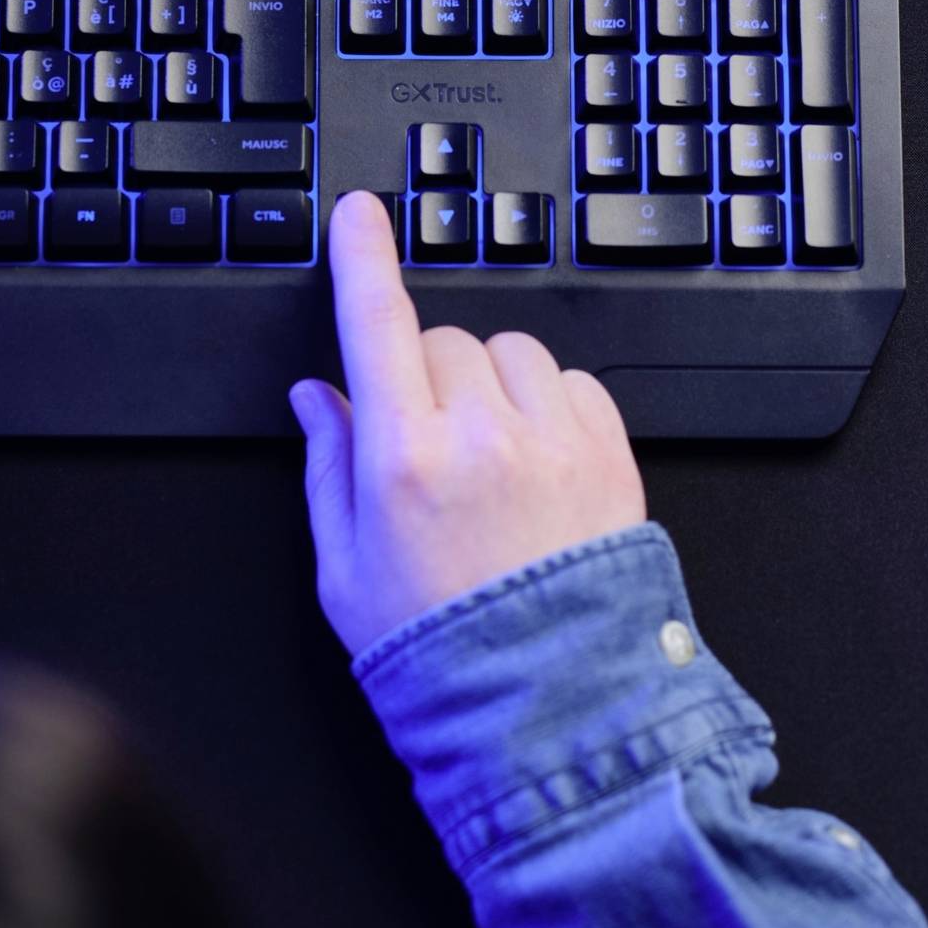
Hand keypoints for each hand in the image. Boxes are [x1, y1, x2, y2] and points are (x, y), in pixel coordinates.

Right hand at [290, 190, 647, 655]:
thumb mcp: (342, 571)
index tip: (359, 214)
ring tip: (486, 459)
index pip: (376, 324)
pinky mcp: (610, 457)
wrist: (548, 712)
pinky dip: (548, 405)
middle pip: (440, 339)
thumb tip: (316, 396)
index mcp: (403, 462)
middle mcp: (480, 440)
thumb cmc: (438, 655)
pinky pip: (572, 382)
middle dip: (422, 373)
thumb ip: (326, 469)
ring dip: (490, 383)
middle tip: (423, 445)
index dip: (362, 258)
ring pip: (510, 351)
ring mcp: (552, 445)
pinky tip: (533, 463)